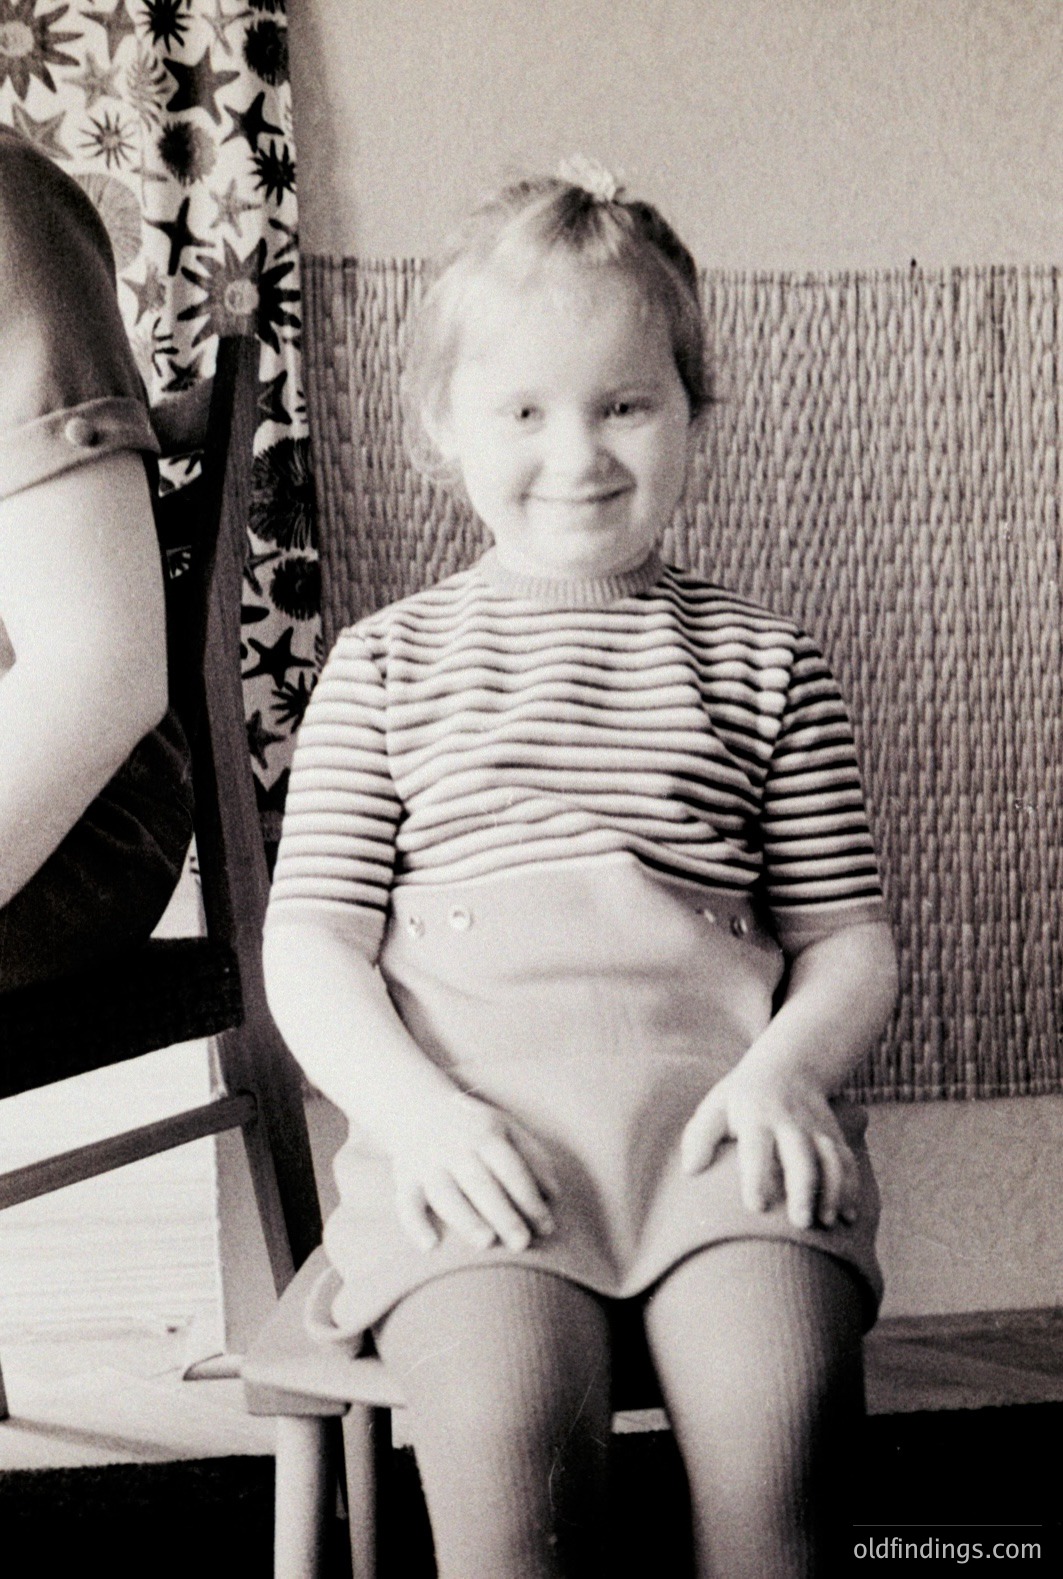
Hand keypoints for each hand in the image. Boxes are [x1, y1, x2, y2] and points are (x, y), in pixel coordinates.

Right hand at [386, 1091, 555, 1253]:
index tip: (547, 1227)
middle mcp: (455, 1148)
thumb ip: (533, 1157)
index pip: (511, 1168)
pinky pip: (406, 1203)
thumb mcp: (506, 1127)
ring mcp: (427, 1163)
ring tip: (486, 1243)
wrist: (417, 1107)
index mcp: (485, 1134)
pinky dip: (414, 1225)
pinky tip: (430, 1246)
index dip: (529, 1198)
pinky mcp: (405, 1178)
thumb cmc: (474, 1126)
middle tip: (522, 1244)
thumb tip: (554, 1195)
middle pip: (480, 1183)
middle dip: (502, 1214)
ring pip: (445, 1194)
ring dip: (465, 1218)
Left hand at [680, 1055, 858, 1229]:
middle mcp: (790, 1123)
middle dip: (803, 1189)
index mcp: (756, 1117)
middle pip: (800, 1156)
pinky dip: (851, 1187)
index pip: (756, 1148)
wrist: (790, 1064)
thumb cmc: (742, 1097)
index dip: (756, 1176)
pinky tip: (848, 1216)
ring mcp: (816, 1129)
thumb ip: (699, 1137)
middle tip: (800, 1223)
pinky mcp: (834, 1135)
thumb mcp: (716, 1106)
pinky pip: (847, 1161)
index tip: (756, 1206)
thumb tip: (690, 1170)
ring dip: (833, 1191)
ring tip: (826, 1223)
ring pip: (830, 1159)